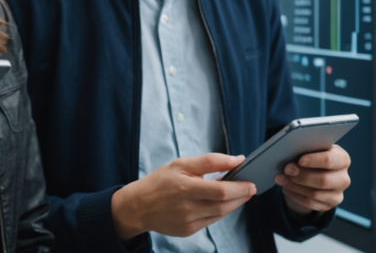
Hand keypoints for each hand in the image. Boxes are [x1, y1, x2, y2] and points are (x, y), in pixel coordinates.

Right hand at [111, 153, 256, 241]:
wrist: (139, 205)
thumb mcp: (180, 164)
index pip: (221, 190)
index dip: (240, 187)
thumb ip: (209, 161)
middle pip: (224, 204)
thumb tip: (237, 159)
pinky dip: (220, 211)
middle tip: (250, 187)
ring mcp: (188, 221)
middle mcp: (187, 207)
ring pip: (220, 214)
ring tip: (237, 194)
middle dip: (242, 196)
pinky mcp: (188, 231)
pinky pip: (211, 221)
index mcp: (185, 187)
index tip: (251, 181)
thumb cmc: (160, 181)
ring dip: (233, 204)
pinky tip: (220, 203)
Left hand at [276, 144, 350, 215]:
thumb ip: (303, 150)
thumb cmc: (310, 156)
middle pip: (323, 180)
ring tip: (279, 178)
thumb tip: (288, 155)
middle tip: (286, 169)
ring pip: (315, 193)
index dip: (315, 161)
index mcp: (341, 159)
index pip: (330, 160)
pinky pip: (310, 203)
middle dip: (302, 175)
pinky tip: (286, 188)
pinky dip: (295, 195)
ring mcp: (337, 193)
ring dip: (294, 185)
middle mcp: (343, 178)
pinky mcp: (329, 204)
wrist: (312, 171)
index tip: (300, 160)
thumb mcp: (310, 149)